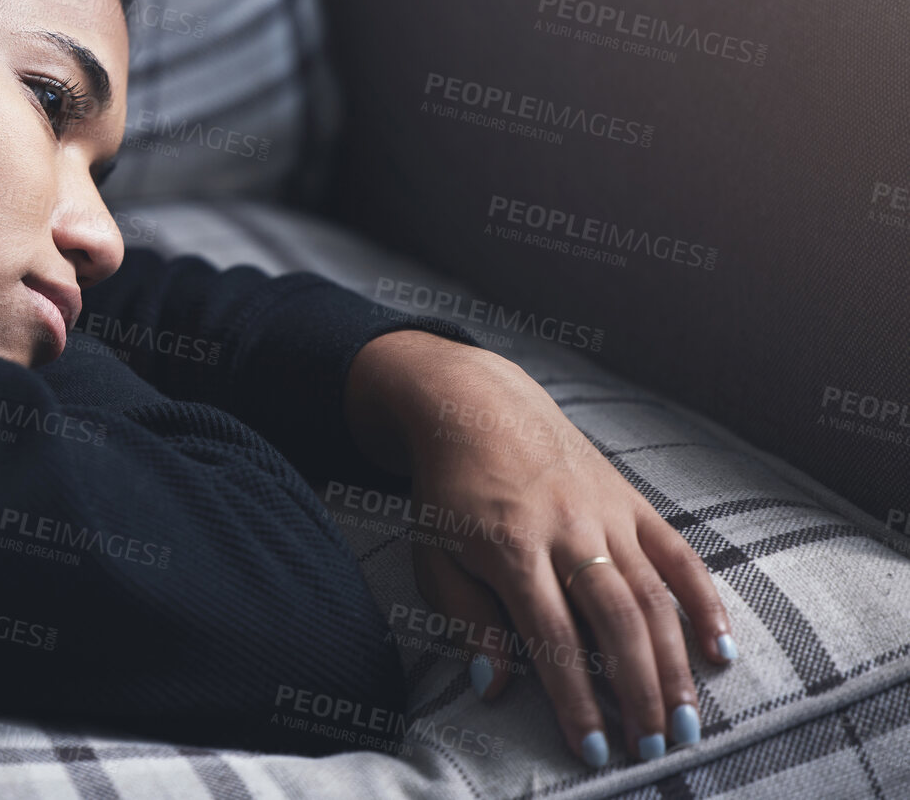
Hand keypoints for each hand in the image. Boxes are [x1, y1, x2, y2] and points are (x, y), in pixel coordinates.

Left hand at [344, 330, 736, 766]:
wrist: (474, 405)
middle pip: (615, 620)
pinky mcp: (630, 499)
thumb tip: (493, 686)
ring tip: (686, 722)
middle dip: (637, 692)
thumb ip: (465, 619)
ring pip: (653, 595)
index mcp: (510, 546)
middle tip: (653, 748)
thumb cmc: (448, 490)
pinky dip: (705, 602)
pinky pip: (679, 554)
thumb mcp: (433, 553)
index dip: (575, 698)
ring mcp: (605, 511)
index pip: (552, 636)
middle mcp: (565, 528)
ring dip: (674, 664)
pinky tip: (721, 650)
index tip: (592, 749)